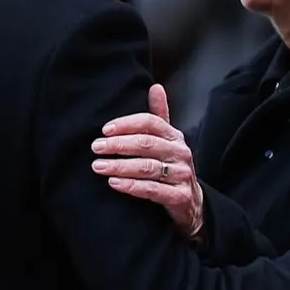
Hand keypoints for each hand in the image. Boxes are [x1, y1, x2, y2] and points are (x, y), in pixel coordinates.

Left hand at [91, 84, 204, 239]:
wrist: (192, 204)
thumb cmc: (172, 168)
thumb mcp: (167, 141)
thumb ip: (159, 116)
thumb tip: (155, 86)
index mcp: (175, 137)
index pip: (150, 123)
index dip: (127, 124)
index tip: (105, 130)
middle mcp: (180, 153)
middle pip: (147, 144)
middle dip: (119, 144)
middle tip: (96, 147)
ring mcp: (182, 175)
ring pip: (147, 167)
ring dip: (120, 166)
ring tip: (99, 166)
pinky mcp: (180, 197)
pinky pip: (153, 190)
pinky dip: (132, 186)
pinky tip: (114, 183)